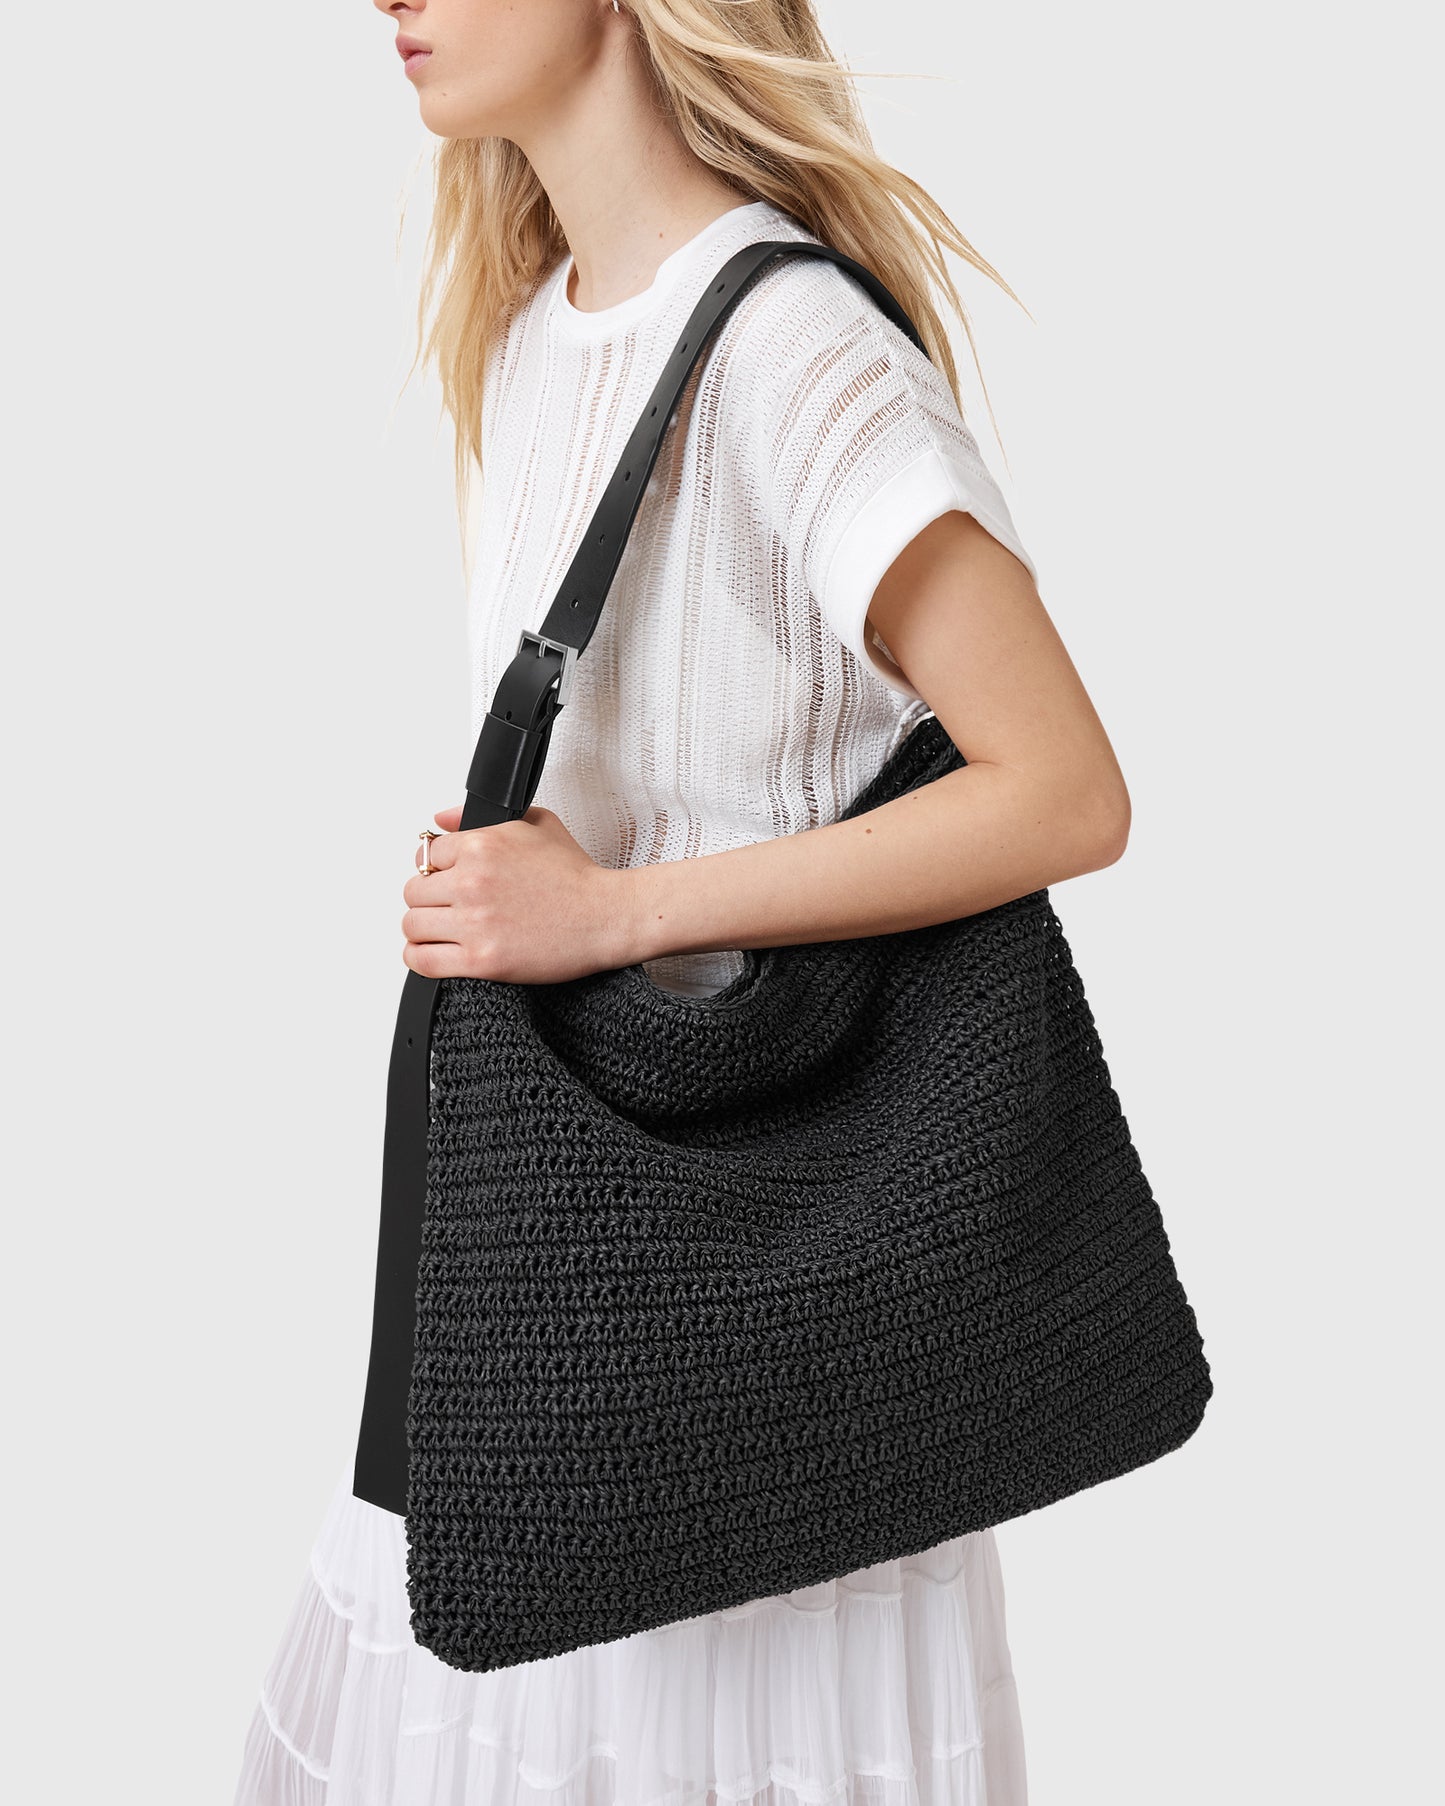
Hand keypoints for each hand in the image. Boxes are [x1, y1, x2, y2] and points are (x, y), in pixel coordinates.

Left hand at [401, 803, 637, 983]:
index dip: (438, 869)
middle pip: (413, 891)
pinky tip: (433, 953)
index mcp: (481, 845)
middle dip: (429, 899)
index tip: (449, 881)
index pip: (426, 856)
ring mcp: (474, 923)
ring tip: (443, 930)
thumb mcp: (535, 824)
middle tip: (448, 907)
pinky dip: (420, 957)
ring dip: (424, 928)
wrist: (606, 916)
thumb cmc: (577, 876)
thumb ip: (480, 818)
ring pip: (412, 925)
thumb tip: (442, 819)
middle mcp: (472, 882)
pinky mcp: (481, 960)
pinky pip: (423, 960)